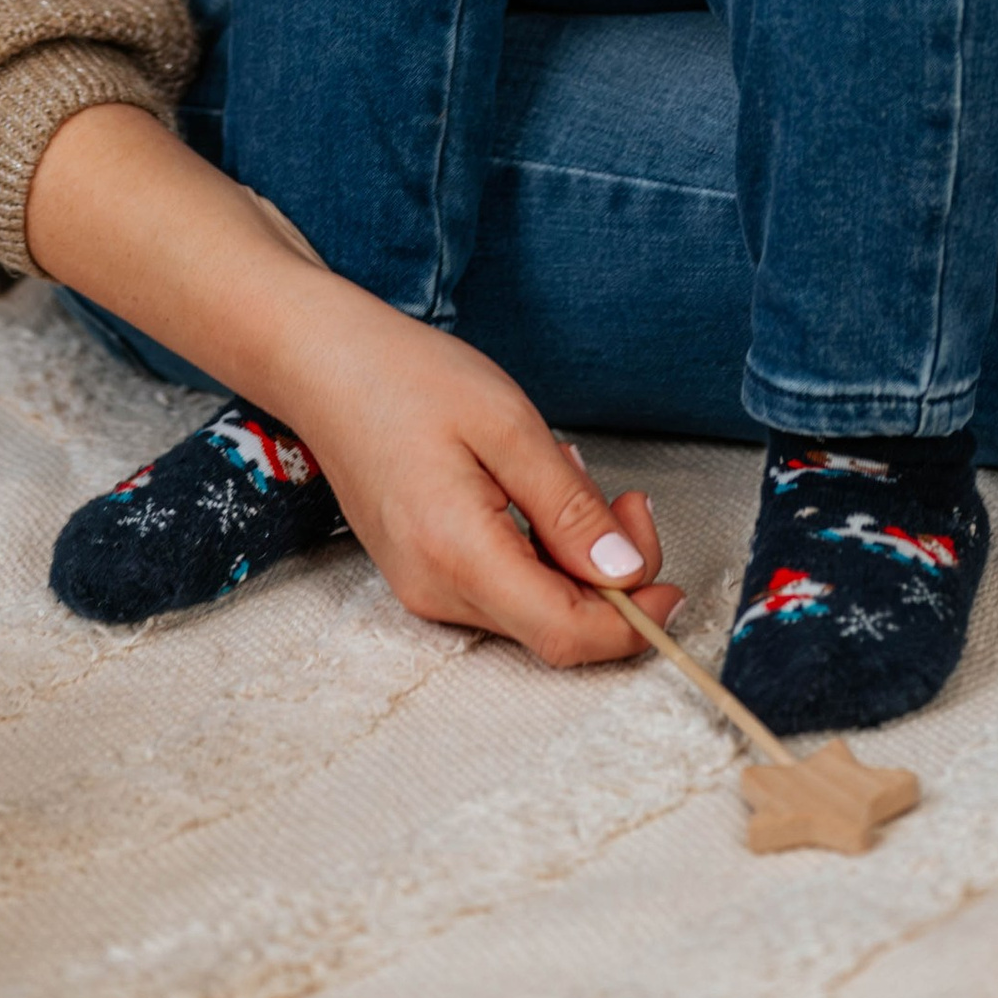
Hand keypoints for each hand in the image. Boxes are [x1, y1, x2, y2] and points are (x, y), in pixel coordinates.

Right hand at [26, 103, 680, 665]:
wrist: (322, 363)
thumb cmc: (410, 379)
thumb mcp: (508, 426)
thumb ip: (568, 510)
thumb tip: (626, 575)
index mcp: (458, 556)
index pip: (564, 634)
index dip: (632, 625)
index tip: (675, 586)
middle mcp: (436, 592)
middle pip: (553, 626)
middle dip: (611, 576)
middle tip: (627, 499)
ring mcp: (423, 587)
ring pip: (531, 606)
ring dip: (574, 556)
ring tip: (566, 472)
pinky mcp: (421, 571)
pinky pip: (503, 585)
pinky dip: (539, 549)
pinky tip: (533, 488)